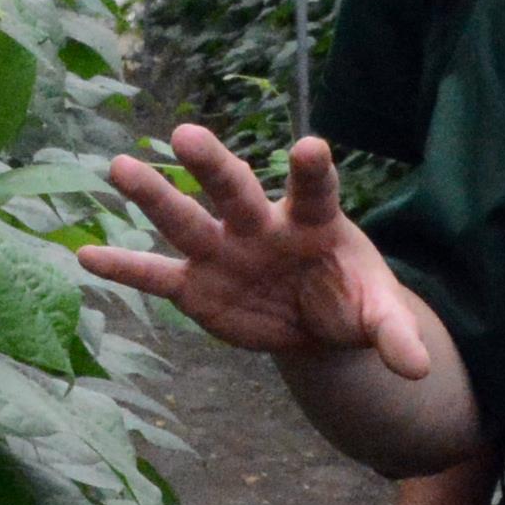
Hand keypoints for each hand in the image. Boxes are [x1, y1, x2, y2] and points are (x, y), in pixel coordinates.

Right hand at [78, 128, 447, 381]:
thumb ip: (395, 334)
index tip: (309, 147)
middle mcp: (260, 224)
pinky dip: (124, 268)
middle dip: (211, 165)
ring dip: (153, 196)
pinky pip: (156, 275)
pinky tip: (85, 256)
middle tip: (185, 135)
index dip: (311, 170)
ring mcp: (224, 251)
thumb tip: (419, 368)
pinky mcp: (197, 285)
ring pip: (185, 220)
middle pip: (233, 189)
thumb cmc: (351, 300)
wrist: (317, 320)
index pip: (314, 190)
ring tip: (119, 166)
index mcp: (313, 221)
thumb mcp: (378, 315)